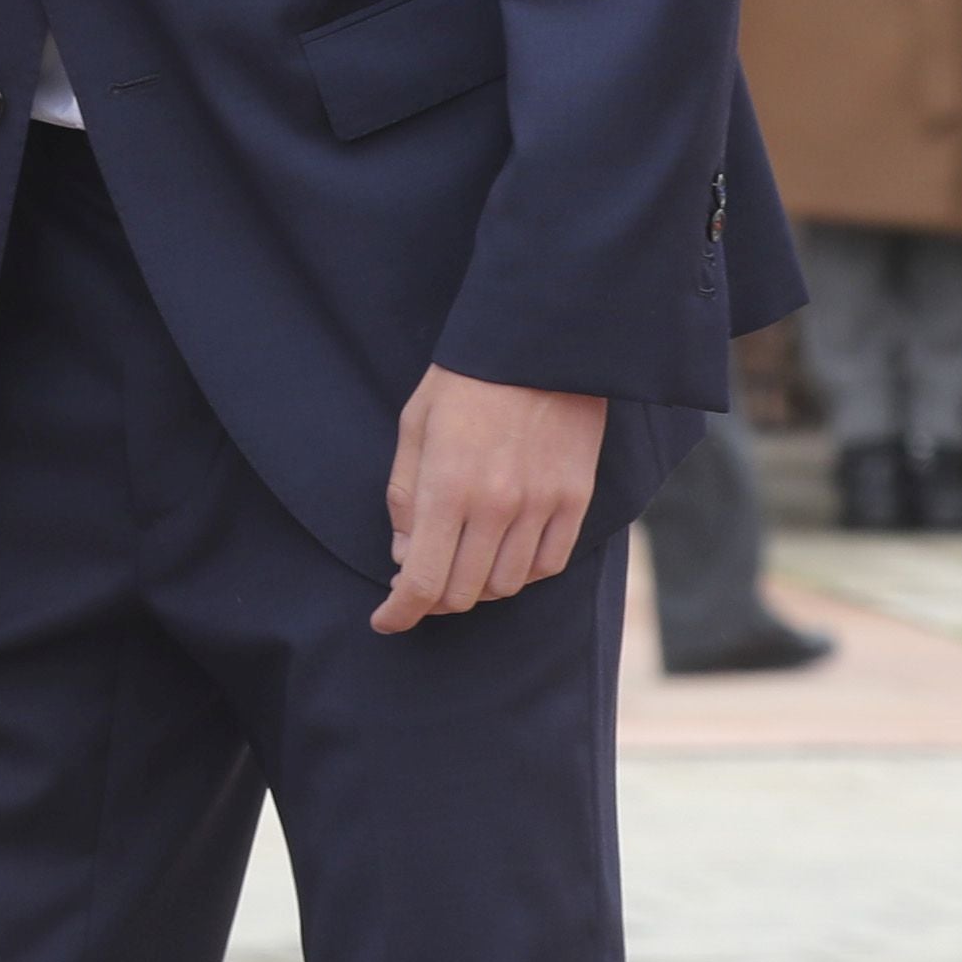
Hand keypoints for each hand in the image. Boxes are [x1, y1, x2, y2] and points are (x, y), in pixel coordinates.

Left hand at [376, 365, 605, 636]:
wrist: (540, 341)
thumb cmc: (466, 379)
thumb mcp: (415, 426)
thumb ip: (405, 496)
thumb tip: (405, 557)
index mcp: (448, 487)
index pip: (423, 582)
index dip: (400, 613)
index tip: (386, 620)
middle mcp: (497, 506)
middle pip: (463, 593)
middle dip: (433, 601)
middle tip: (420, 584)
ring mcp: (542, 505)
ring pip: (506, 585)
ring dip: (476, 587)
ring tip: (462, 562)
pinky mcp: (576, 499)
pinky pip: (548, 564)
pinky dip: (521, 572)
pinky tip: (504, 554)